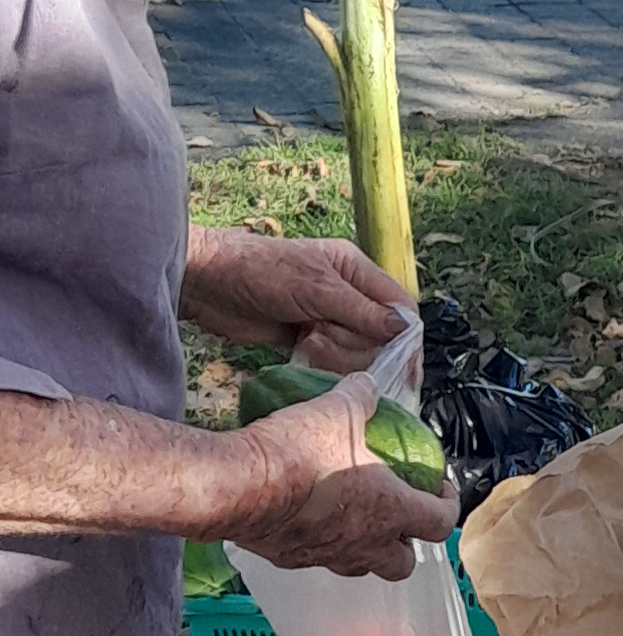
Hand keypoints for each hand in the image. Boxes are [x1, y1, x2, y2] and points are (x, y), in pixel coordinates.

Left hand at [182, 223, 413, 371]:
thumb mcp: (315, 287)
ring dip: (335, 354)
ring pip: (356, 353)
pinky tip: (300, 350)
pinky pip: (332, 363)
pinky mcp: (308, 340)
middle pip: (380, 337)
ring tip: (306, 339)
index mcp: (354, 270)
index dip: (405, 337)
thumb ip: (362, 311)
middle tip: (322, 332)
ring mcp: (327, 319)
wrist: (204, 283)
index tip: (403, 365)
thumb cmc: (257, 271)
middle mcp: (347, 294)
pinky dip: (321, 363)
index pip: (399, 307)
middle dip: (355, 343)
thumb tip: (405, 330)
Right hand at [225, 362, 456, 577]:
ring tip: (355, 519)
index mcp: (392, 510)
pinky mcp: (292, 559)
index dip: (448, 505)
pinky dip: (322, 544)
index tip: (439, 488)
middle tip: (396, 516)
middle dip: (405, 544)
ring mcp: (328, 556)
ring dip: (365, 548)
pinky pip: (317, 558)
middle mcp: (366, 543)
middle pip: (402, 563)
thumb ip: (359, 397)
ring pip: (360, 566)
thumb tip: (366, 385)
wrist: (238, 484)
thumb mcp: (337, 410)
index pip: (441, 522)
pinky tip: (309, 520)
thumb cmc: (298, 453)